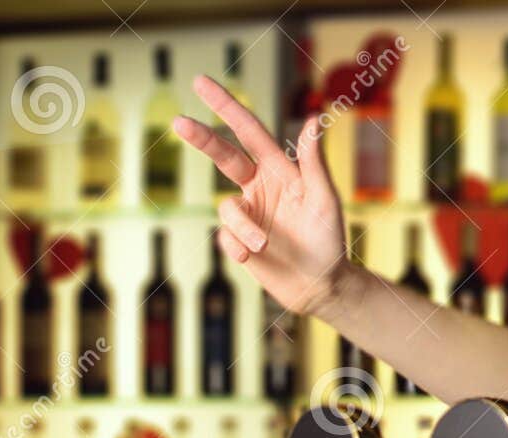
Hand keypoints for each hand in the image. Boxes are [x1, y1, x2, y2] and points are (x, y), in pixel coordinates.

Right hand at [172, 75, 346, 316]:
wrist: (322, 285)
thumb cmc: (329, 239)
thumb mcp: (325, 199)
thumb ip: (315, 162)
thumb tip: (315, 119)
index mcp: (279, 171)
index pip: (250, 133)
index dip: (227, 107)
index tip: (201, 82)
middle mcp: (259, 187)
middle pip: (224, 155)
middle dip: (202, 138)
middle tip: (178, 122)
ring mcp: (247, 214)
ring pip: (227, 209)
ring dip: (243, 227)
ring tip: (264, 246)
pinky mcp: (239, 241)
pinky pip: (227, 238)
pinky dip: (240, 246)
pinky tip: (256, 256)